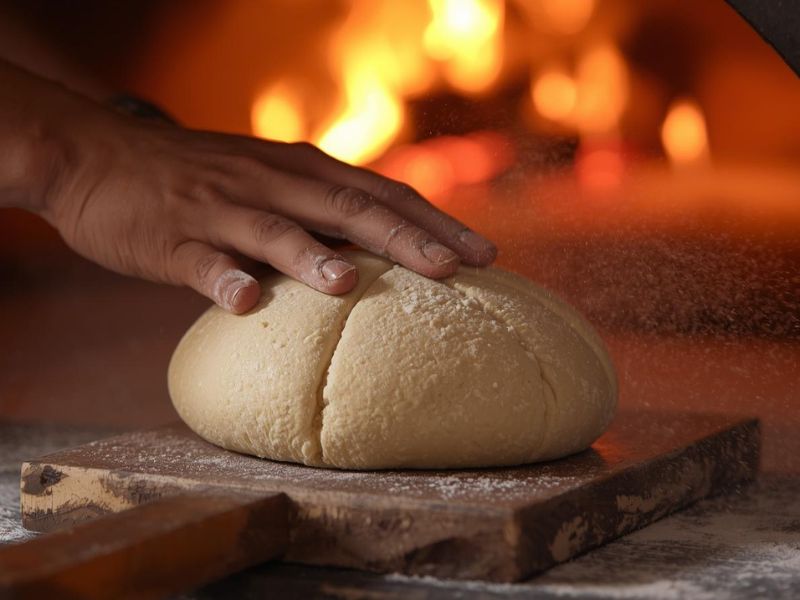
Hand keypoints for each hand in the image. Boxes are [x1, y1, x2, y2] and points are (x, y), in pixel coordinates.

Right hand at [39, 105, 495, 312]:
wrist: (101, 157)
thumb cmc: (200, 179)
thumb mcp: (270, 182)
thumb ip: (319, 211)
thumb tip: (378, 251)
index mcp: (300, 172)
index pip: (382, 194)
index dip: (435, 222)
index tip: (485, 253)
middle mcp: (272, 184)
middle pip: (348, 210)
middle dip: (405, 239)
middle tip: (457, 269)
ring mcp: (221, 209)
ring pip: (275, 230)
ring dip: (312, 257)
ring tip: (351, 283)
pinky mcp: (173, 238)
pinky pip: (201, 262)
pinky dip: (224, 279)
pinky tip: (247, 300)